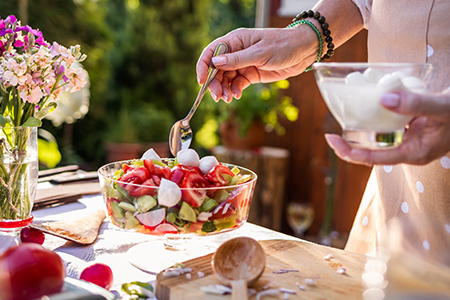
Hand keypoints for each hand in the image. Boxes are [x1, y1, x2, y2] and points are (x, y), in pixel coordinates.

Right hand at [196, 27, 317, 101]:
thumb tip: (215, 63)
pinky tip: (236, 96)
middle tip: (217, 97)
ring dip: (224, 89)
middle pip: (217, 69)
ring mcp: (243, 64)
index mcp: (235, 40)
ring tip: (227, 99)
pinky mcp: (250, 74)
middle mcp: (236, 52)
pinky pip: (237, 84)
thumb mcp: (260, 53)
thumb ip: (237, 59)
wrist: (303, 52)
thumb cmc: (283, 45)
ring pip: (226, 79)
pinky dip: (234, 91)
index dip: (203, 66)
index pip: (212, 52)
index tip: (201, 82)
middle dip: (215, 83)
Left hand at [325, 90, 449, 165]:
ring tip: (344, 115)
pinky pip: (387, 124)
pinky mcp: (411, 128)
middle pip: (371, 151)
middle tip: (330, 132)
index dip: (351, 152)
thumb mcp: (442, 108)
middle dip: (350, 143)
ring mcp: (409, 139)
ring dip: (361, 128)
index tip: (332, 141)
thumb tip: (383, 99)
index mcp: (414, 153)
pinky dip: (376, 115)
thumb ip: (416, 104)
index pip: (374, 158)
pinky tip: (368, 102)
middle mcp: (408, 149)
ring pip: (378, 137)